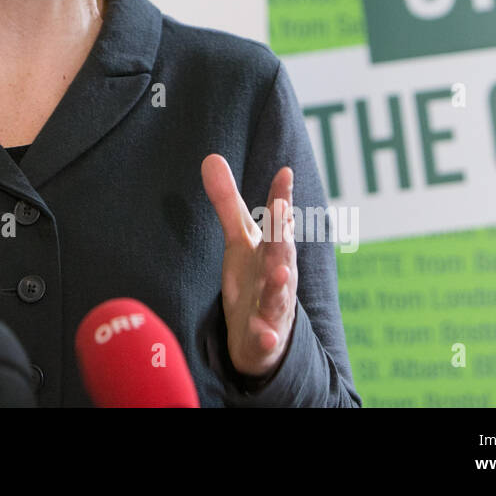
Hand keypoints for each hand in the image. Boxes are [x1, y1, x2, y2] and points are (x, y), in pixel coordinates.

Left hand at [201, 154, 297, 380]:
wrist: (263, 338)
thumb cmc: (254, 280)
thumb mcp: (240, 241)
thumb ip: (228, 203)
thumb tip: (211, 156)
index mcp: (273, 250)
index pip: (279, 221)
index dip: (281, 198)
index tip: (284, 174)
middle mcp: (278, 276)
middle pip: (282, 254)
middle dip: (283, 234)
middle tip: (284, 212)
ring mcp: (273, 308)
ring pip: (278, 295)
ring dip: (280, 283)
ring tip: (280, 271)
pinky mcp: (265, 338)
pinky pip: (267, 338)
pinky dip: (268, 336)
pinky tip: (267, 334)